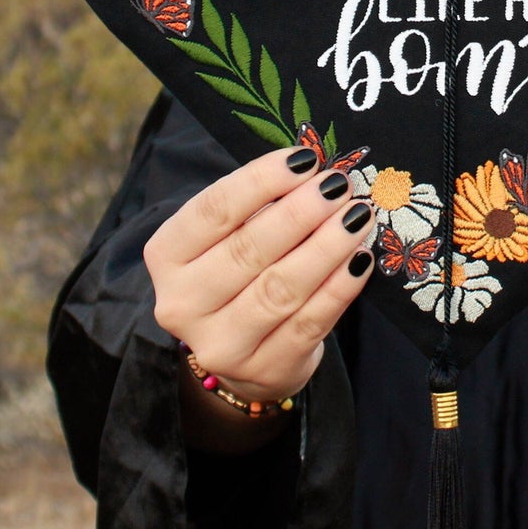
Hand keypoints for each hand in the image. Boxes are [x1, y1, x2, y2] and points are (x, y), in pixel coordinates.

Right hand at [144, 144, 375, 409]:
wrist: (245, 352)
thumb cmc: (240, 272)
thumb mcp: (232, 234)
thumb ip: (263, 204)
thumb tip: (315, 170)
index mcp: (167, 255)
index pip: (213, 210)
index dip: (261, 181)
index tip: (305, 158)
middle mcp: (182, 303)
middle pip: (247, 249)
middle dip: (301, 213)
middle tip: (339, 185)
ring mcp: (220, 344)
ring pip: (280, 289)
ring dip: (325, 247)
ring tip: (357, 216)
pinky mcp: (264, 370)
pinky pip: (309, 323)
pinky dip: (339, 288)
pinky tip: (360, 259)